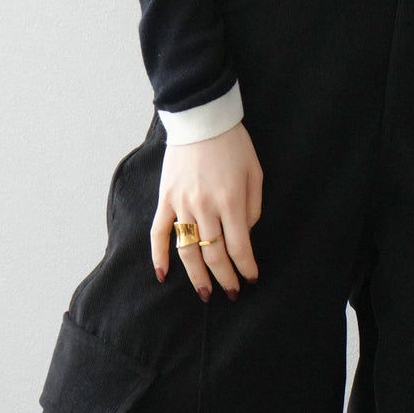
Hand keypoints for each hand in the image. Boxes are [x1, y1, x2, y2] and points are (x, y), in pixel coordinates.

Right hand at [150, 121, 262, 299]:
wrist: (202, 119)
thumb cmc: (234, 144)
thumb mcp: (255, 173)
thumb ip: (252, 208)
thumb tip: (245, 235)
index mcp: (231, 201)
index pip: (239, 246)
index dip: (245, 267)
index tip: (250, 279)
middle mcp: (205, 207)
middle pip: (214, 254)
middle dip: (225, 277)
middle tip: (231, 293)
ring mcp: (182, 204)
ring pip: (188, 250)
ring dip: (197, 276)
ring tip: (206, 293)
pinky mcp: (165, 199)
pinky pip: (158, 233)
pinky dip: (158, 256)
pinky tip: (162, 275)